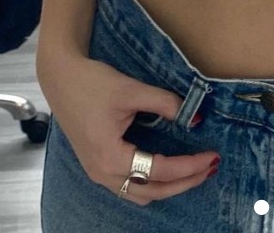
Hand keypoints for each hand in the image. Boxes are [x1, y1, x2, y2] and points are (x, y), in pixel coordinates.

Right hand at [38, 51, 218, 205]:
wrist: (61, 78)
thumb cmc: (92, 83)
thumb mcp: (133, 90)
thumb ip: (165, 104)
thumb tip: (196, 118)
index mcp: (110, 156)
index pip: (160, 170)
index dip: (189, 165)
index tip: (212, 156)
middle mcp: (103, 173)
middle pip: (152, 191)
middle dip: (185, 182)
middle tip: (209, 167)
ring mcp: (98, 173)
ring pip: (140, 194)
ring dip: (169, 187)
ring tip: (193, 170)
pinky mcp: (97, 166)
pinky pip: (129, 187)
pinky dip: (152, 183)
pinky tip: (167, 169)